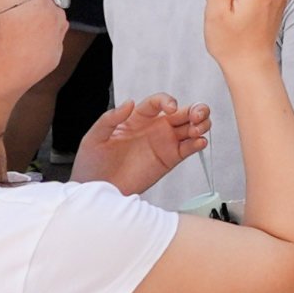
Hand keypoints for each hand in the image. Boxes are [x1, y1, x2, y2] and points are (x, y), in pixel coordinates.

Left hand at [73, 97, 208, 195]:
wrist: (97, 191)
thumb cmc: (92, 165)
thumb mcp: (94, 137)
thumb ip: (110, 118)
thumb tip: (130, 103)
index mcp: (137, 118)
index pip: (158, 102)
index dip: (168, 101)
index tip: (171, 108)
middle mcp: (154, 128)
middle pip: (183, 111)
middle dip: (196, 109)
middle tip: (198, 115)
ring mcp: (164, 143)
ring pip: (191, 127)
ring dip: (201, 124)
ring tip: (199, 129)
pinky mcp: (170, 159)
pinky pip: (189, 148)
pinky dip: (199, 143)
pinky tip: (199, 142)